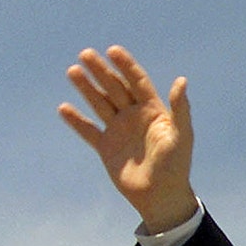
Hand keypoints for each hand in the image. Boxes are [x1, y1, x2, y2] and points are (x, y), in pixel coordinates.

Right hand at [58, 45, 197, 233]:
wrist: (161, 195)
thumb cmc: (176, 165)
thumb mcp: (181, 135)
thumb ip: (180, 108)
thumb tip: (181, 80)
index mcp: (153, 111)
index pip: (137, 82)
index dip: (126, 66)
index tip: (112, 50)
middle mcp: (134, 117)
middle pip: (115, 88)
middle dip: (101, 71)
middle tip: (85, 53)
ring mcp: (119, 131)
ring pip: (100, 104)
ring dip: (87, 88)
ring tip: (73, 70)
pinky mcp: (106, 148)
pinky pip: (88, 131)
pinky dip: (76, 121)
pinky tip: (64, 108)